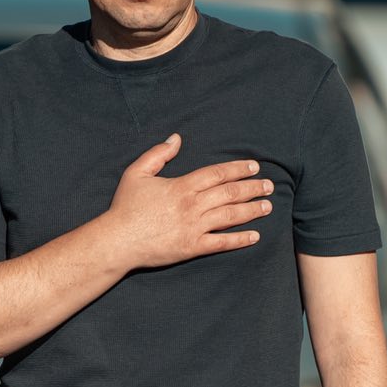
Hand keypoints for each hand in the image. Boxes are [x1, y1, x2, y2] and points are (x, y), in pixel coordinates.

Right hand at [101, 133, 271, 269]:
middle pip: (230, 193)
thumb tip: (177, 139)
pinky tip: (254, 236)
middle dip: (252, 188)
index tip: (254, 167)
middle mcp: (192, 205)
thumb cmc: (125, 207)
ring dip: (252, 210)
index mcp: (182, 186)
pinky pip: (221, 243)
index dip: (238, 169)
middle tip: (269, 186)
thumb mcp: (137, 173)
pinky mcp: (192, 248)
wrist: (117, 241)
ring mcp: (194, 227)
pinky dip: (239, 240)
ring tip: (267, 206)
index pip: (217, 173)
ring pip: (230, 216)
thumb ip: (158, 154)